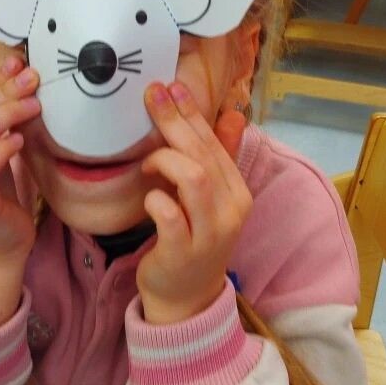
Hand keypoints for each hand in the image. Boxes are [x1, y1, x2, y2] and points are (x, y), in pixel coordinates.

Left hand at [137, 81, 251, 324]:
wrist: (187, 298)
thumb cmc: (194, 239)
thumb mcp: (212, 198)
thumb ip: (221, 157)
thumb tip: (234, 114)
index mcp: (238, 191)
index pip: (215, 143)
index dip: (192, 113)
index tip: (171, 86)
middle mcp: (230, 210)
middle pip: (203, 155)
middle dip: (175, 121)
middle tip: (151, 96)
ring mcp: (209, 233)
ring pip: (193, 179)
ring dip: (165, 161)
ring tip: (147, 162)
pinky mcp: (184, 252)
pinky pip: (168, 215)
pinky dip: (154, 199)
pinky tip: (148, 197)